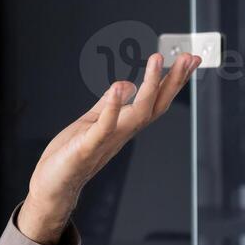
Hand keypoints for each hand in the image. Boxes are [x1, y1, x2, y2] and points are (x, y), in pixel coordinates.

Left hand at [19, 52, 199, 243]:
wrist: (54, 186)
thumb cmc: (70, 156)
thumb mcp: (92, 121)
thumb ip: (108, 104)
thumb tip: (126, 84)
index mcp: (124, 125)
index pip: (156, 100)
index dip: (174, 80)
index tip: (190, 59)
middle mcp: (122, 132)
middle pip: (156, 105)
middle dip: (174, 81)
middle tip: (188, 57)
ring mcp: (108, 140)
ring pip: (139, 113)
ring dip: (150, 86)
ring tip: (157, 61)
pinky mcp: (88, 146)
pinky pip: (105, 127)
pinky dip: (114, 108)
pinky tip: (121, 87)